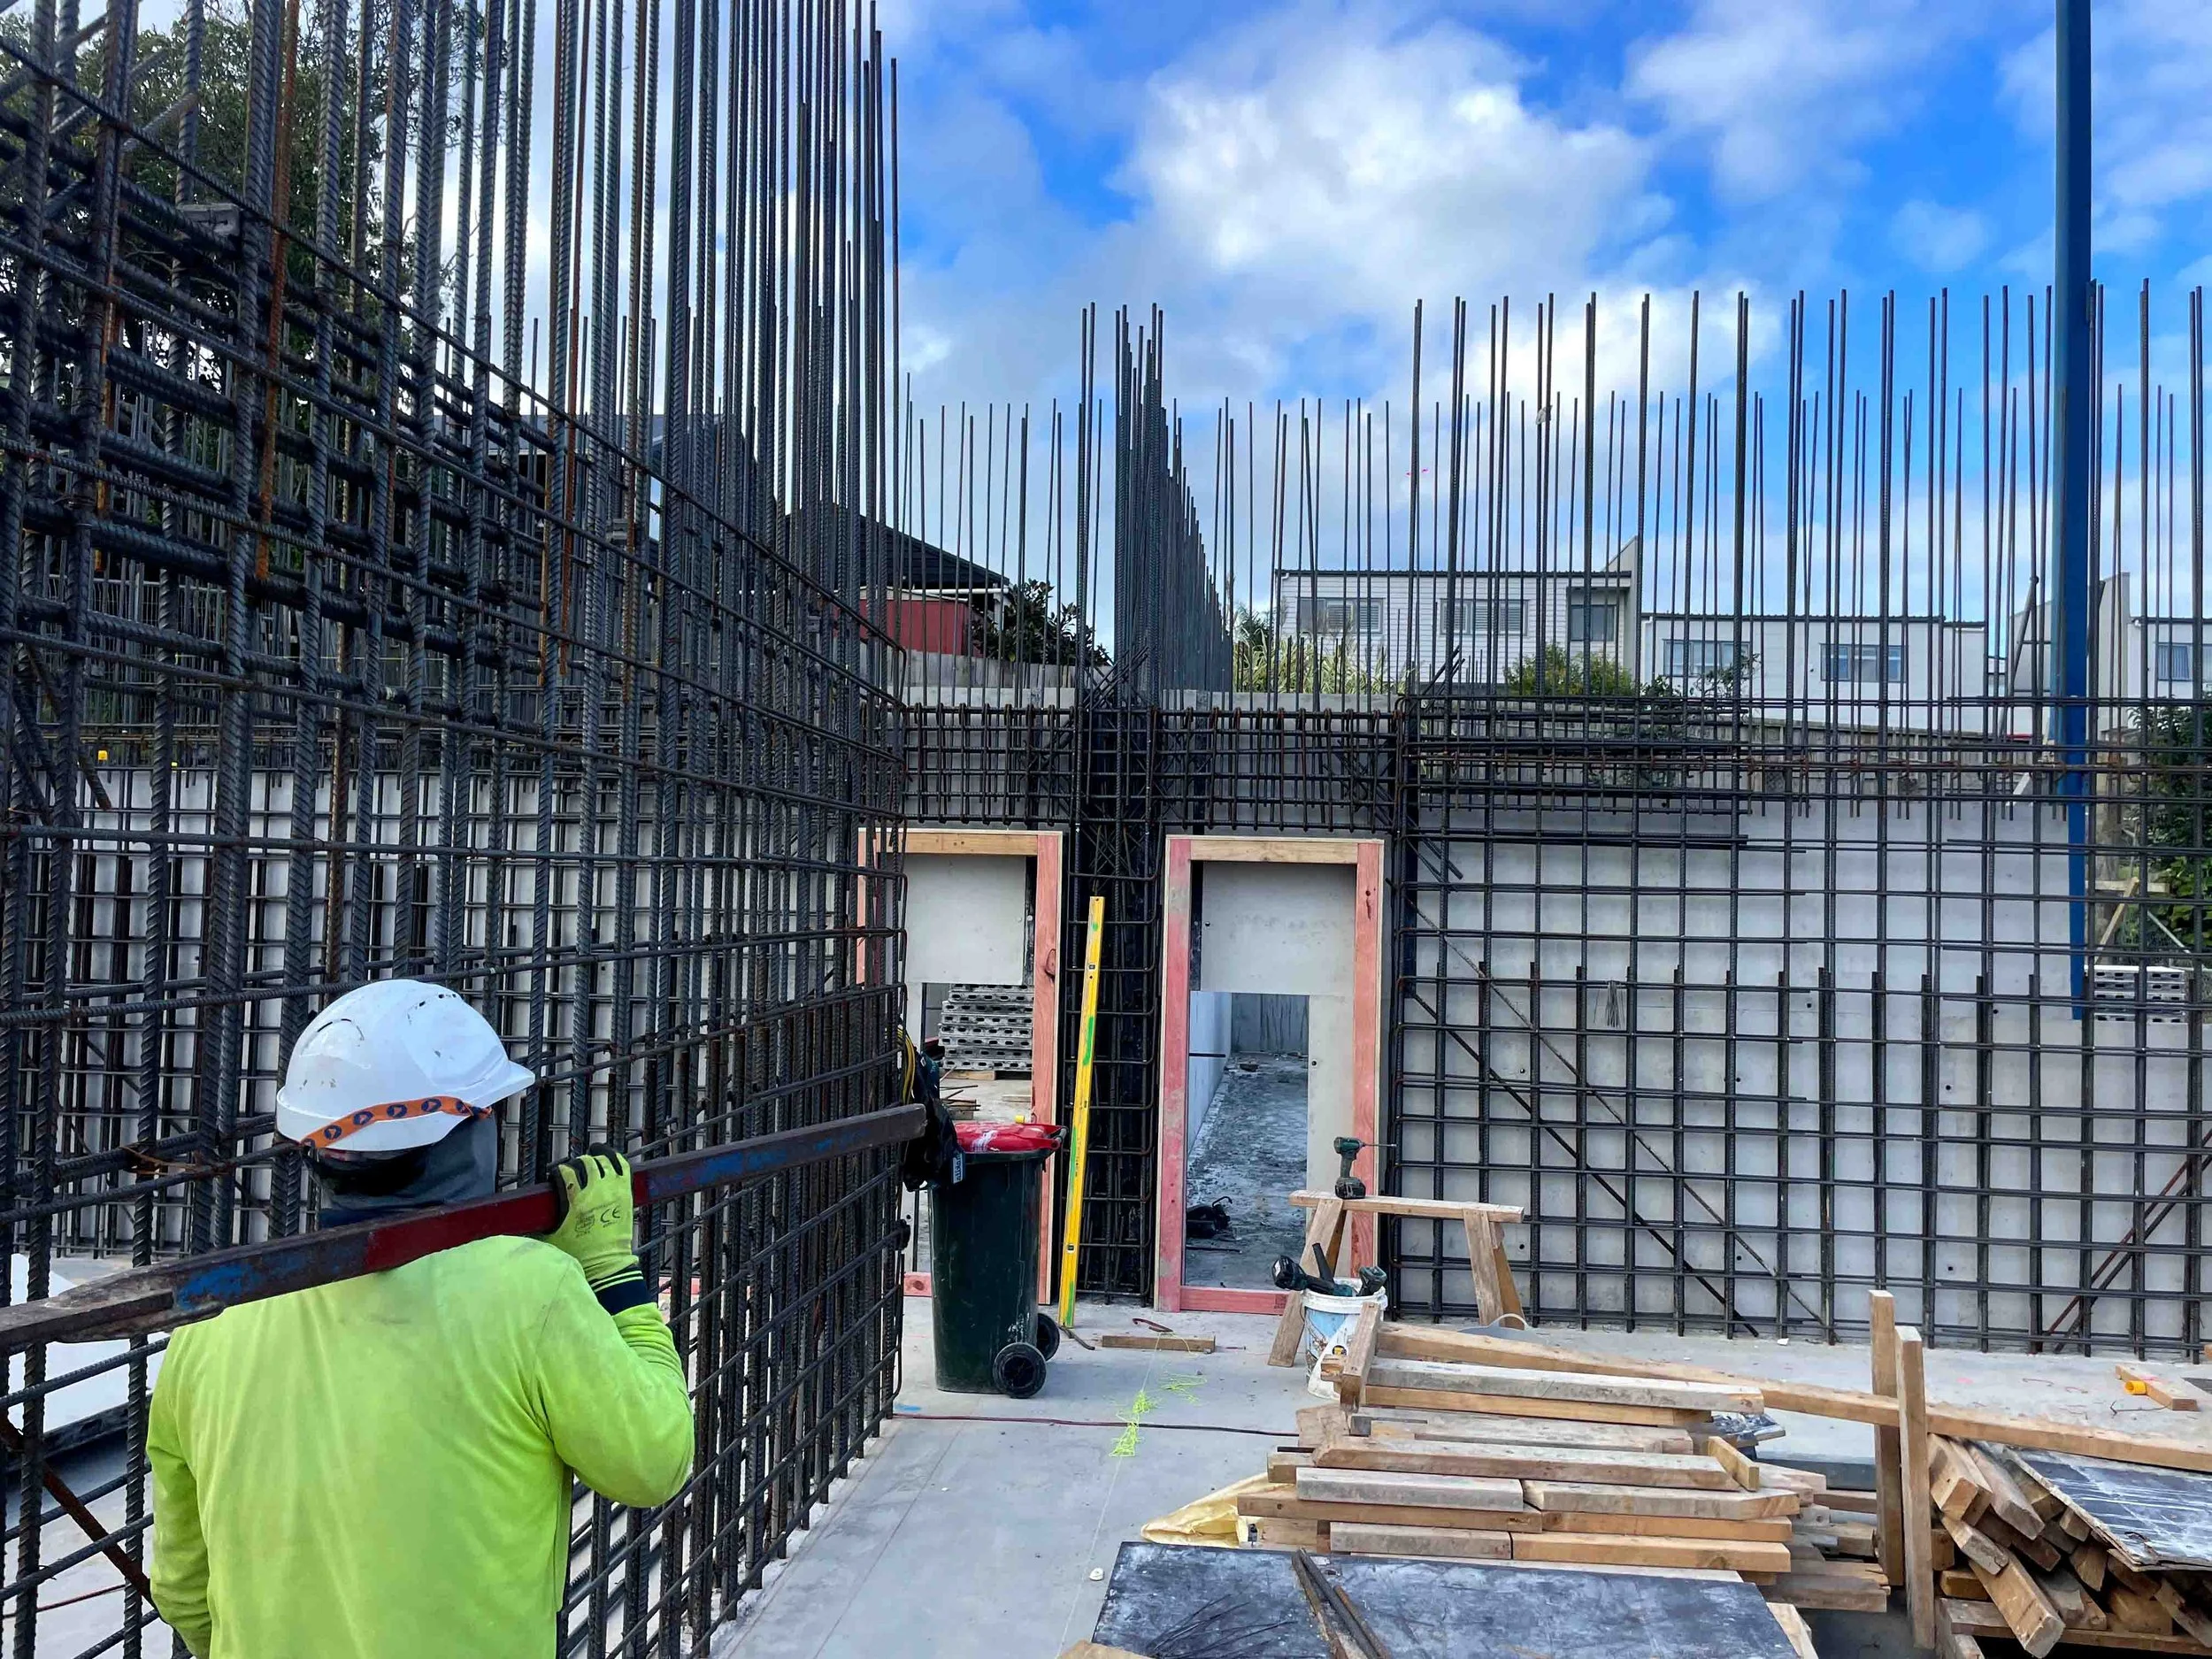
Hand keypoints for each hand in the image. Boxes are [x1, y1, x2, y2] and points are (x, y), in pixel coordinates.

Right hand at [546, 1145, 640, 1293]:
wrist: (607, 1264)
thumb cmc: (580, 1254)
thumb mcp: (551, 1239)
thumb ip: (536, 1226)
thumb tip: (519, 1221)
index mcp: (576, 1201)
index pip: (565, 1172)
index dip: (559, 1169)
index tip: (556, 1173)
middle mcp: (596, 1192)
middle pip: (586, 1163)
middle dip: (578, 1162)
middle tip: (573, 1168)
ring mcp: (613, 1191)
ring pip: (605, 1161)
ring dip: (597, 1156)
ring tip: (591, 1157)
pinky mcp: (626, 1194)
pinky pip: (623, 1167)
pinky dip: (615, 1158)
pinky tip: (609, 1156)